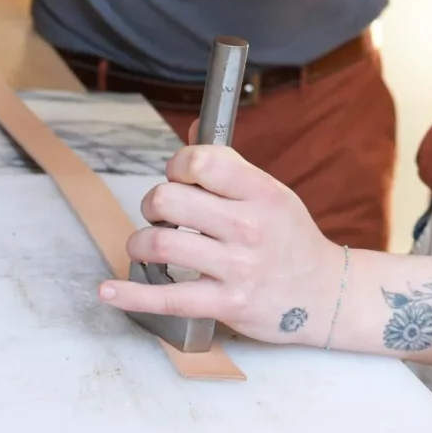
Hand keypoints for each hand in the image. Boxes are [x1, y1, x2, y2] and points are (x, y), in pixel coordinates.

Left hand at [97, 145, 345, 345]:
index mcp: (261, 192)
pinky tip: (108, 291)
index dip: (178, 165)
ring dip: (141, 243)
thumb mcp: (272, 194)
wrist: (323, 295)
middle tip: (162, 214)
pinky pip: (166, 298)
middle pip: (168, 200)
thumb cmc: (291, 240)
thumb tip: (193, 127)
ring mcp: (236, 268)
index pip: (201, 161)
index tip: (180, 177)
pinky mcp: (225, 305)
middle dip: (153, 204)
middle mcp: (248, 227)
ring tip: (150, 246)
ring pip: (160, 245)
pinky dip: (129, 295)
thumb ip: (230, 166)